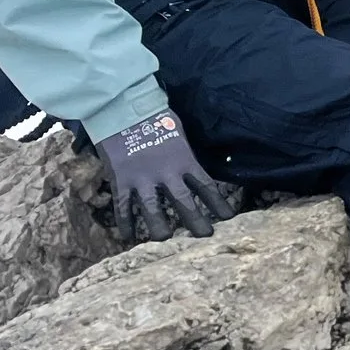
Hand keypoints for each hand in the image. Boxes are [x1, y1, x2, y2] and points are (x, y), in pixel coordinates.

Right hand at [98, 111, 235, 242]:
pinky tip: (127, 237)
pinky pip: (123, 206)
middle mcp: (165, 173)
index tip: (228, 217)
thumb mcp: (178, 134)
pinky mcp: (121, 180)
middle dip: (195, 220)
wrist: (123, 109)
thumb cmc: (154, 117)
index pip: (206, 185)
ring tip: (165, 239)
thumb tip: (191, 168)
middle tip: (205, 236)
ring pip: (153, 209)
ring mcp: (142, 178)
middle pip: (183, 201)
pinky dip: (125, 222)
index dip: (217, 202)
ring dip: (159, 227)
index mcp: (183, 160)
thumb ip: (184, 154)